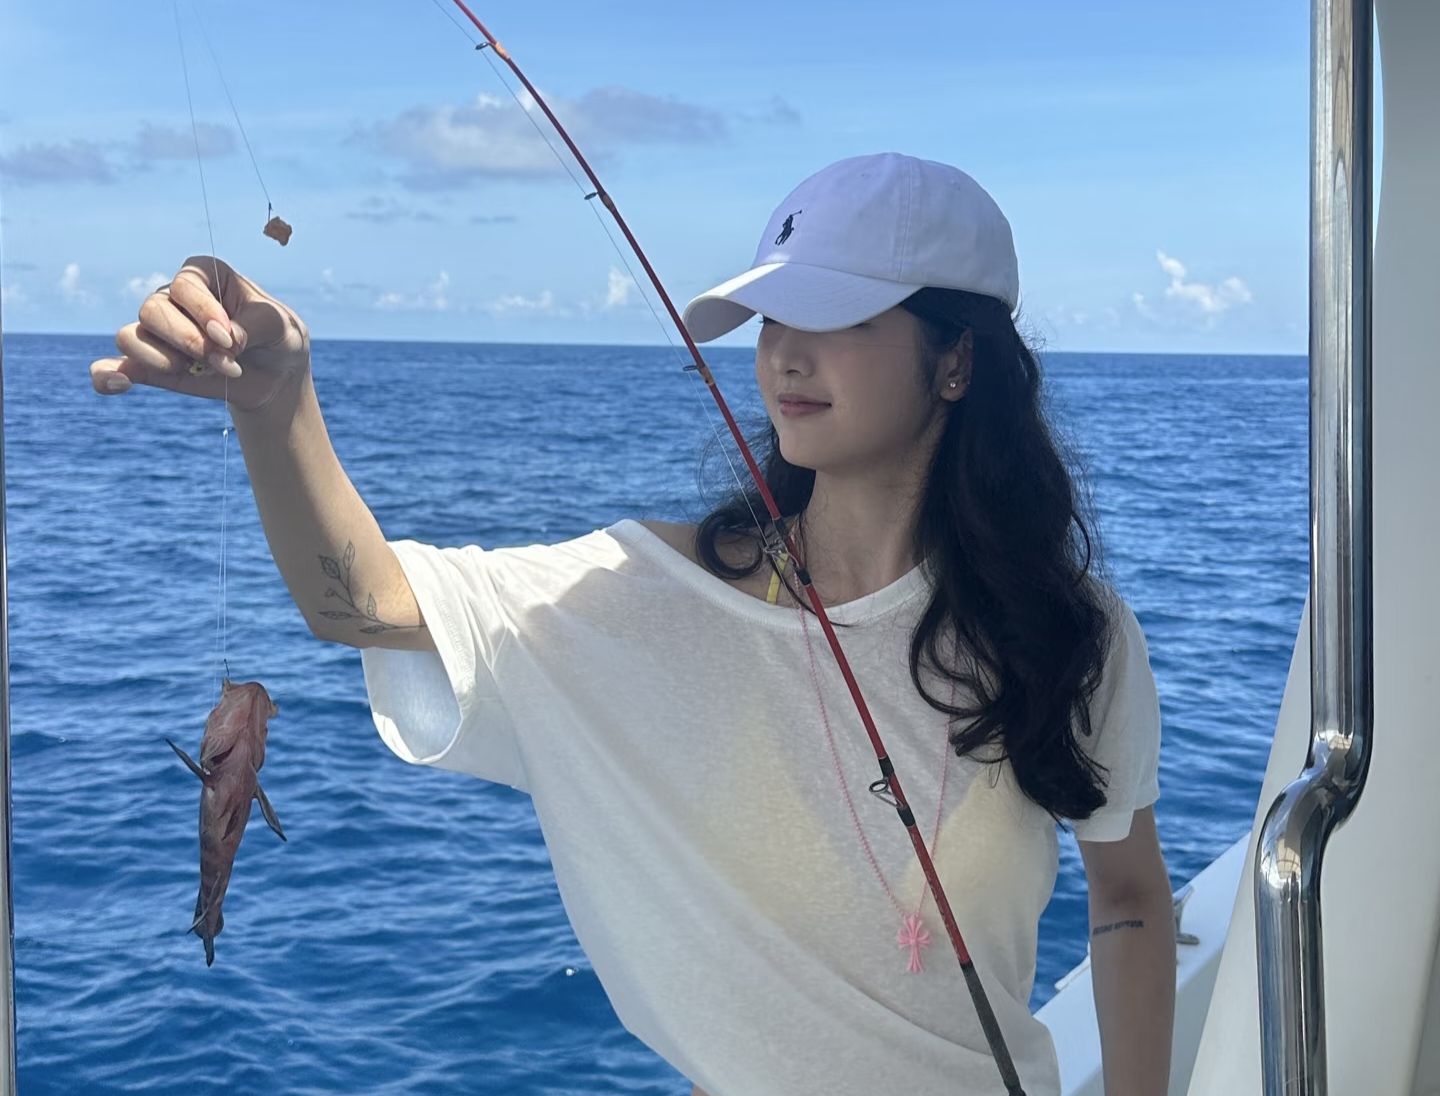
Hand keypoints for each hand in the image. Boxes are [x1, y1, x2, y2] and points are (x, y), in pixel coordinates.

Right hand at [89, 255, 310, 413]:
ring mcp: (158, 332)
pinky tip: (118, 385)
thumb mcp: (282, 327)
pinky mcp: (151, 365)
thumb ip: (255, 326)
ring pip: (131, 337)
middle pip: (152, 310)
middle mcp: (174, 298)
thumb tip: (222, 341)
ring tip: (202, 370)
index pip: (185, 284)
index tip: (229, 338)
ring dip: (165, 360)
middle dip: (188, 342)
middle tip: (224, 361)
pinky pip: (112, 366)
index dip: (203, 313)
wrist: (276, 376)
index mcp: (205, 275)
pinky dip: (107, 375)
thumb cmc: (278, 339)